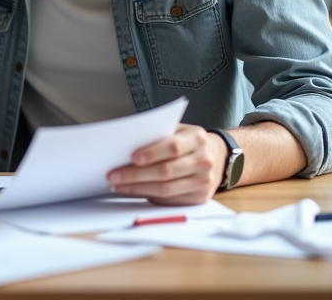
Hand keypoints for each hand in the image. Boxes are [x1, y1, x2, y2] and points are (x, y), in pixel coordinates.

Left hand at [106, 123, 227, 205]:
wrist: (217, 156)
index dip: (152, 153)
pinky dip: (149, 196)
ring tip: (118, 185)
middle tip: (114, 175)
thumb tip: (127, 148)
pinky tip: (134, 191)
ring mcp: (203, 181)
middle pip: (166, 171)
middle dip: (136, 175)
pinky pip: (170, 200)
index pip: (173, 147)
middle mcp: (204, 160)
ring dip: (138, 188)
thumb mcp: (179, 131)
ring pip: (166, 189)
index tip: (132, 157)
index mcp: (197, 138)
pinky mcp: (200, 197)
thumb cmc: (188, 142)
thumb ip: (160, 135)